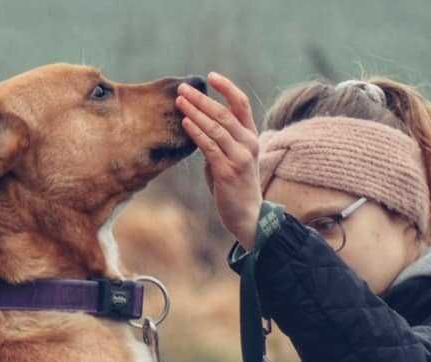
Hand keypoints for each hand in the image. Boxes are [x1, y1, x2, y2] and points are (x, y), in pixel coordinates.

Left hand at [176, 71, 261, 250]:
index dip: (226, 87)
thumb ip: (219, 142)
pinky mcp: (227, 171)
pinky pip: (209, 146)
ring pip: (215, 127)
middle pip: (224, 112)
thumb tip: (198, 125)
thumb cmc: (236, 187)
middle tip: (183, 89)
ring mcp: (239, 157)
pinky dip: (196, 132)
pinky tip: (185, 123)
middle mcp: (248, 143)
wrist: (248, 216)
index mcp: (251, 136)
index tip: (210, 76)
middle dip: (201, 99)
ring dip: (195, 112)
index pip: (241, 104)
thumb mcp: (232, 158)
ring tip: (180, 102)